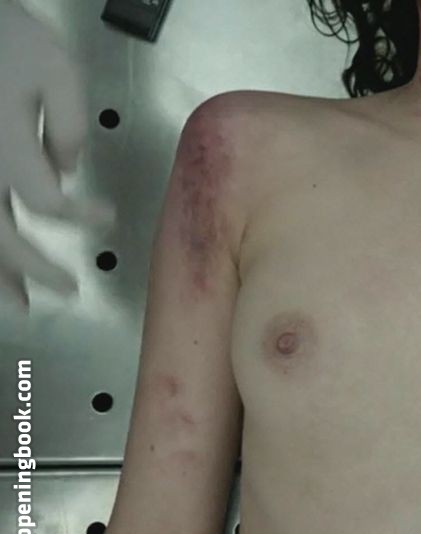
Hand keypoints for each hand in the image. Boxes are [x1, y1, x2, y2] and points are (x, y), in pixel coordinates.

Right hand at [0, 0, 112, 311]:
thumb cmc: (4, 38)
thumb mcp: (54, 70)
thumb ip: (69, 123)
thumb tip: (70, 167)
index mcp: (6, 149)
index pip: (49, 204)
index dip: (80, 218)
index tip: (106, 218)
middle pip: (3, 237)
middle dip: (37, 269)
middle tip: (70, 289)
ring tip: (18, 305)